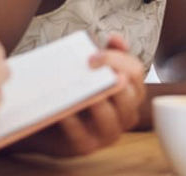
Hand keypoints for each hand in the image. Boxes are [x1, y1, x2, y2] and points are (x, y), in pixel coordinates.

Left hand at [11, 34, 145, 156]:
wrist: (49, 118)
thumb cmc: (77, 90)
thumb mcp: (94, 69)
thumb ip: (108, 53)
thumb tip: (115, 38)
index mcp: (132, 92)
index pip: (136, 72)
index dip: (118, 60)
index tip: (93, 55)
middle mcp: (126, 114)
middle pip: (129, 96)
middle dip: (111, 79)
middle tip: (89, 66)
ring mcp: (108, 133)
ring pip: (111, 118)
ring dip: (97, 102)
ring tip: (83, 90)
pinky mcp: (86, 146)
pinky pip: (81, 135)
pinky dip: (72, 122)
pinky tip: (64, 111)